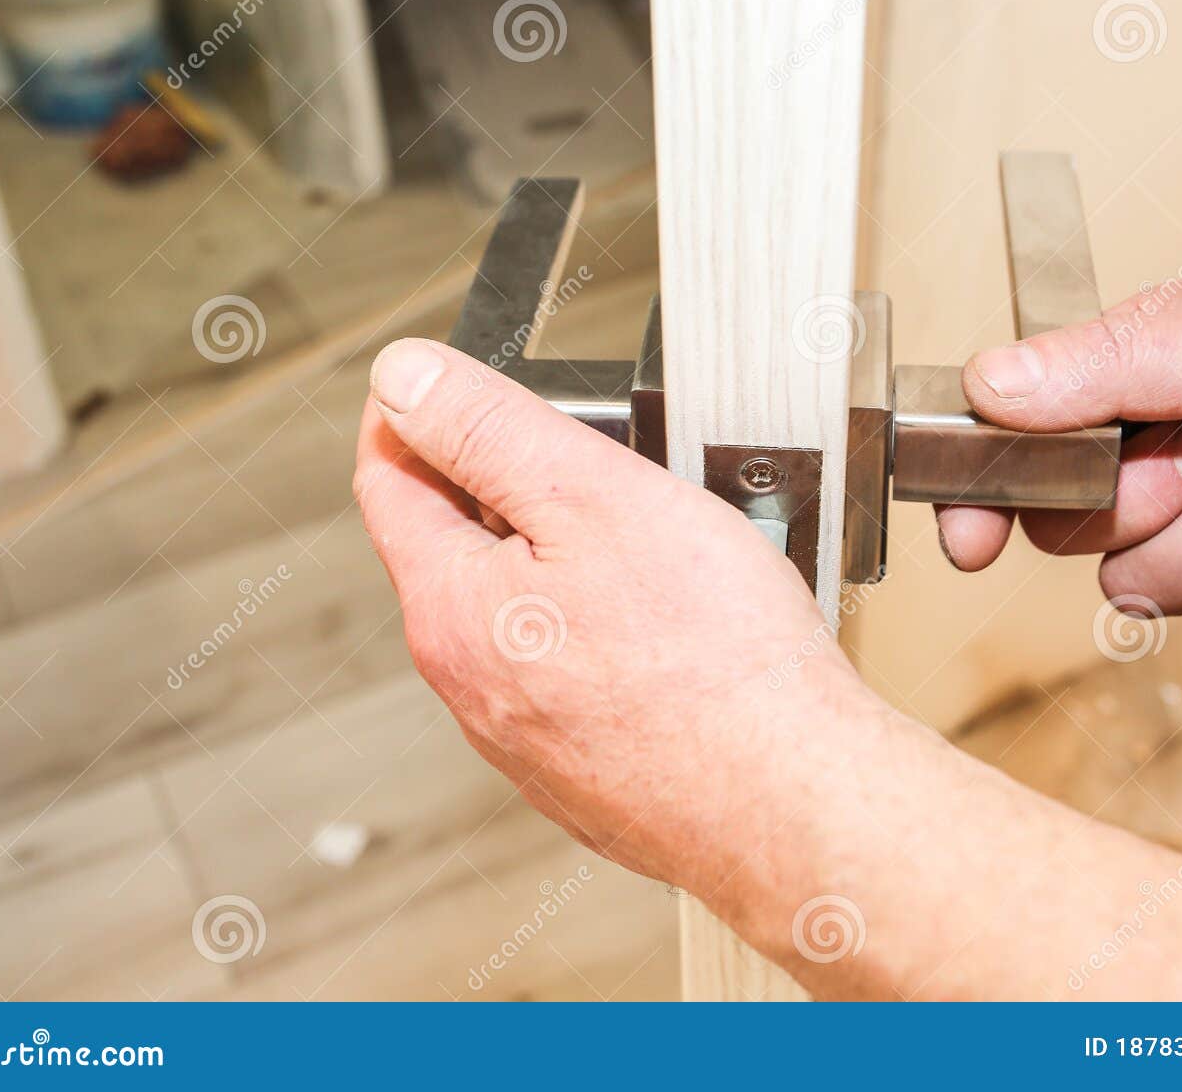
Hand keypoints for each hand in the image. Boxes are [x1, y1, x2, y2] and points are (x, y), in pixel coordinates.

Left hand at [354, 338, 879, 899]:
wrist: (794, 803)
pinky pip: (572, 670)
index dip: (411, 410)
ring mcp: (529, 738)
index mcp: (450, 612)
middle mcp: (472, 687)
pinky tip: (669, 622)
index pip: (387, 481)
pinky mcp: (588, 770)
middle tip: (579, 445)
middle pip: (455, 547)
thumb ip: (487, 430)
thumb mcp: (592, 499)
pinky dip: (601, 625)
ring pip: (521, 612)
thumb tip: (402, 379)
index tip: (441, 377)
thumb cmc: (716, 665)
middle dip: (503, 482)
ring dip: (560, 556)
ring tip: (645, 533)